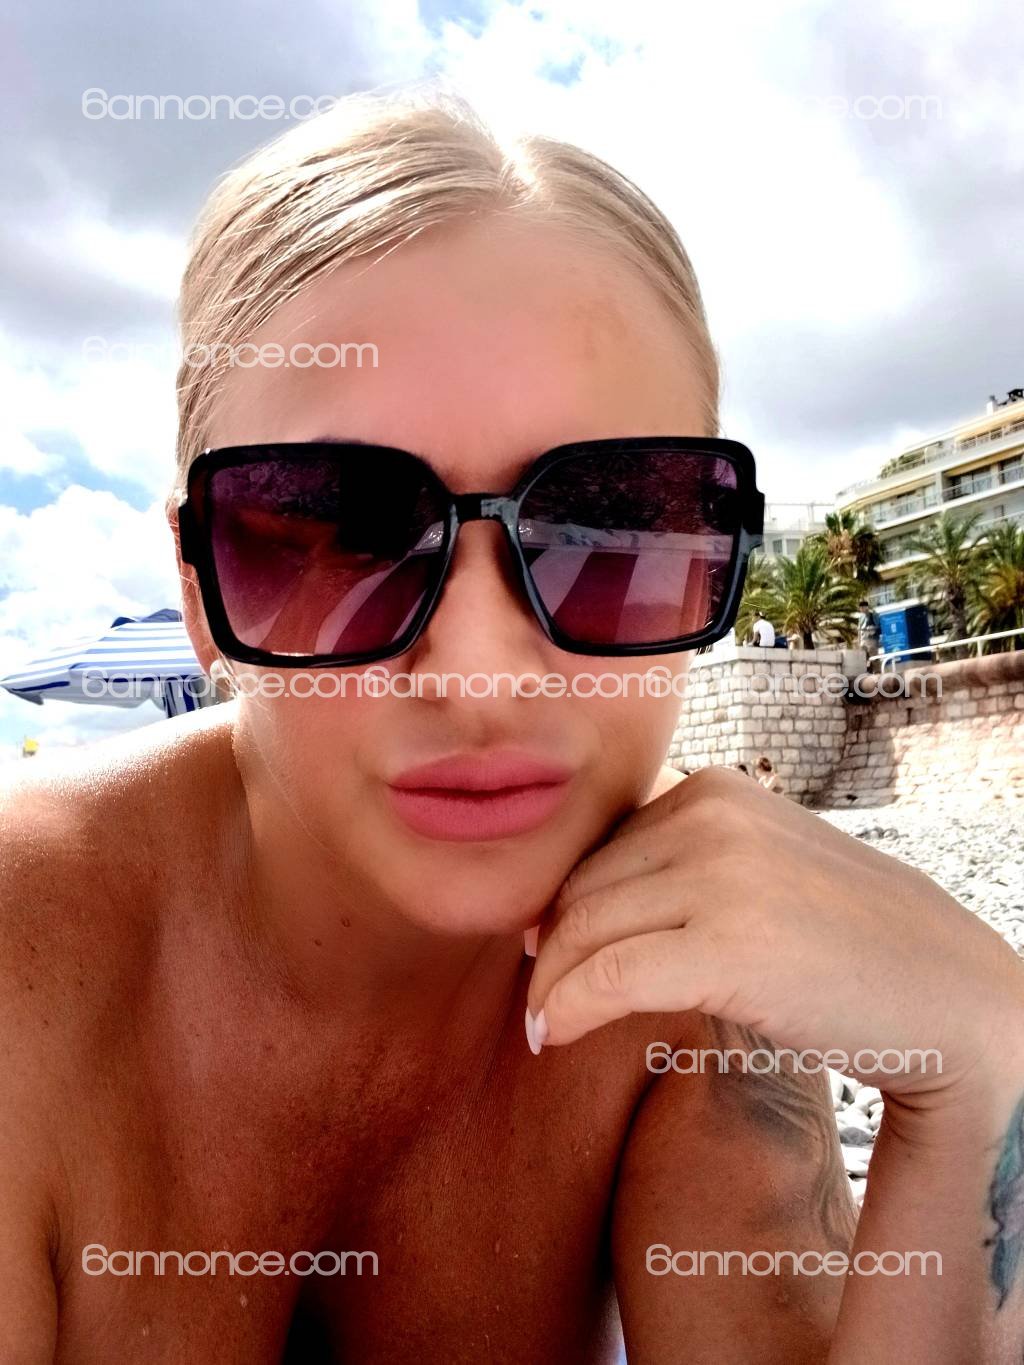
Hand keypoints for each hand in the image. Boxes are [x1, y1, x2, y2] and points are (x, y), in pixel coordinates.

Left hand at [525, 767, 1023, 1105]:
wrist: (951, 995)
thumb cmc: (850, 942)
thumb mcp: (760, 868)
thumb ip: (682, 863)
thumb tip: (575, 902)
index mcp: (716, 788)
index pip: (600, 846)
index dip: (562, 903)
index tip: (546, 946)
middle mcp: (712, 813)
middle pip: (582, 887)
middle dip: (552, 946)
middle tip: (541, 996)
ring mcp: (722, 874)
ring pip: (583, 931)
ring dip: (551, 985)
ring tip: (544, 1024)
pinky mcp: (728, 944)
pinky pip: (607, 978)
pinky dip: (566, 1010)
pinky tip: (552, 1036)